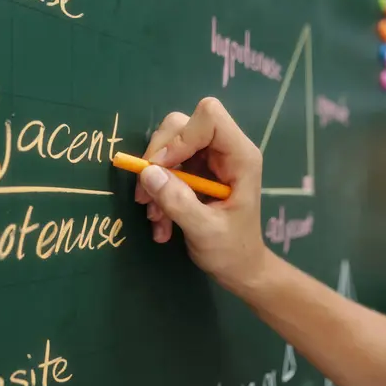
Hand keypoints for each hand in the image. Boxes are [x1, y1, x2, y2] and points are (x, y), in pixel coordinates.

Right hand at [135, 97, 265, 286]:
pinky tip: (160, 222)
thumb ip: (178, 201)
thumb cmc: (232, 251)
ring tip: (154, 217)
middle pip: (180, 125)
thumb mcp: (205, 231)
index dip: (180, 137)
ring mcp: (208, 159)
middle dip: (157, 158)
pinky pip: (165, 166)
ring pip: (167, 146)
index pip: (209, 117)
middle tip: (146, 192)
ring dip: (153, 180)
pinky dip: (156, 191)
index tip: (161, 168)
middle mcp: (224, 150)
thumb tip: (147, 173)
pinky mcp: (195, 171)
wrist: (239, 269)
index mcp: (239, 156)